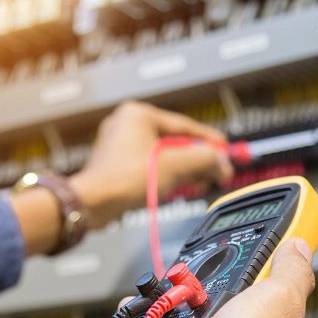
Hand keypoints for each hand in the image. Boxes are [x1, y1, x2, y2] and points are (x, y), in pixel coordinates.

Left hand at [70, 101, 235, 226]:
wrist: (92, 203)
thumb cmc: (125, 179)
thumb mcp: (176, 166)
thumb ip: (204, 159)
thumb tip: (222, 162)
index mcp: (139, 114)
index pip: (184, 125)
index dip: (209, 140)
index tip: (225, 150)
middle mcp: (126, 124)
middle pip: (174, 141)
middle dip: (196, 159)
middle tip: (215, 171)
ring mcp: (118, 145)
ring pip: (161, 156)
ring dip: (182, 170)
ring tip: (197, 183)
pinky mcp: (114, 165)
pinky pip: (147, 166)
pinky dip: (164, 176)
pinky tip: (175, 188)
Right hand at [131, 239, 317, 317]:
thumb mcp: (278, 299)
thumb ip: (292, 272)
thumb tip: (301, 249)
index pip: (283, 308)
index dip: (263, 285)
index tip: (244, 266)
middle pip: (233, 317)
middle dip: (209, 299)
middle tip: (197, 288)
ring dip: (175, 317)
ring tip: (167, 304)